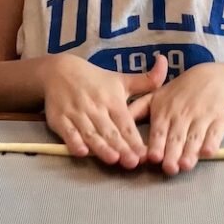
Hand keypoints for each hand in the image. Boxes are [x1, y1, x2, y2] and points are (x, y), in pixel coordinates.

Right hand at [43, 53, 167, 168]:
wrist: (59, 70)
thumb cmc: (95, 80)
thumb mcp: (121, 79)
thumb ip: (145, 80)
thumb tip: (164, 61)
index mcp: (112, 99)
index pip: (125, 123)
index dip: (134, 139)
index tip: (144, 154)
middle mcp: (96, 107)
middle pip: (110, 131)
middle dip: (121, 147)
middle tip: (133, 163)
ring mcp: (77, 113)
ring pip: (90, 133)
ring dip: (101, 147)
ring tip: (113, 160)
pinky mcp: (59, 118)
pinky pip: (67, 132)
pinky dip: (73, 142)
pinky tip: (81, 152)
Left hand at [129, 63, 223, 175]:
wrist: (210, 78)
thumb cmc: (178, 93)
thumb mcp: (155, 97)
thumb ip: (136, 110)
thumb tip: (119, 124)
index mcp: (164, 110)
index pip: (159, 130)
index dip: (157, 144)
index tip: (153, 157)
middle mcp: (183, 114)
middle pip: (177, 137)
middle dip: (173, 153)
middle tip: (169, 169)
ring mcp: (202, 116)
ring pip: (195, 137)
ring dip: (190, 152)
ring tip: (185, 165)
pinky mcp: (220, 119)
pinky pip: (215, 133)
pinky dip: (212, 143)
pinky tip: (207, 153)